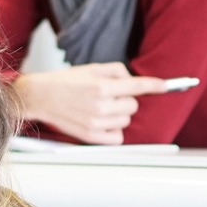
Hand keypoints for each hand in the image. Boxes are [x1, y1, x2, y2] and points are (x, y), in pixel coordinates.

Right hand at [12, 63, 169, 143]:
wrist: (41, 96)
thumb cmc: (66, 82)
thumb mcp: (92, 68)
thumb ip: (116, 71)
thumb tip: (133, 80)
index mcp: (101, 87)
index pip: (137, 86)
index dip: (155, 86)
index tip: (165, 86)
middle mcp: (100, 106)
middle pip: (133, 106)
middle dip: (126, 99)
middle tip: (110, 96)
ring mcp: (95, 123)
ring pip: (126, 121)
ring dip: (120, 115)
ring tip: (102, 108)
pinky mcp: (90, 136)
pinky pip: (118, 138)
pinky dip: (115, 130)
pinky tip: (103, 122)